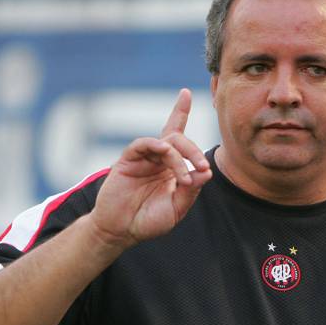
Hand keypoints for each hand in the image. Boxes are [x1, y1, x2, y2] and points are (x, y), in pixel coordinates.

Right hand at [90, 88, 211, 248]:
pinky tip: (165, 152)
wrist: (120, 231)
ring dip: (179, 156)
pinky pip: (143, 144)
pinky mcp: (128, 161)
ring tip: (184, 177)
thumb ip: (190, 191)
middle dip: (193, 151)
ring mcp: (143, 159)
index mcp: (170, 167)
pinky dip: (156, 145)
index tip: (186, 93)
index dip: (180, 112)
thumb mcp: (176, 209)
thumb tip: (205, 172)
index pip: (178, 138)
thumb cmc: (147, 220)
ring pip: (165, 142)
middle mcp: (157, 159)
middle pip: (178, 139)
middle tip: (201, 168)